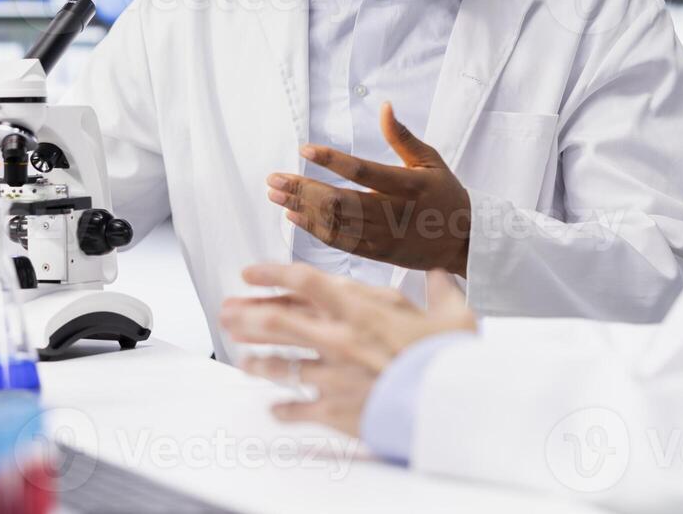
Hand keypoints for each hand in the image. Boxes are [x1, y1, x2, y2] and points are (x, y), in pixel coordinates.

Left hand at [220, 263, 475, 435]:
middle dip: (246, 316)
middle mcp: (338, 339)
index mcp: (361, 311)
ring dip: (256, 361)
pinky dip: (283, 409)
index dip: (271, 274)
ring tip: (243, 359)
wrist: (448, 406)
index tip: (250, 272)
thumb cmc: (449, 358)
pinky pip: (297, 409)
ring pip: (279, 366)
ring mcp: (332, 376)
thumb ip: (439, 290)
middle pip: (276, 323)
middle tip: (228, 313)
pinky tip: (274, 409)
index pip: (304, 282)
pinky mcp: (333, 410)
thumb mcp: (453, 314)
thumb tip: (439, 272)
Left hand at [267, 103, 471, 274]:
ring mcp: (383, 236)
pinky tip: (293, 216)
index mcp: (408, 186)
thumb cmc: (446, 194)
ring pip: (335, 223)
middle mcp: (393, 212)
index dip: (332, 160)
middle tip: (274, 178)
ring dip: (301, 208)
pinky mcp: (377, 253)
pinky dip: (314, 229)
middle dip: (303, 189)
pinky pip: (340, 242)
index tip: (304, 149)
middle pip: (340, 201)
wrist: (464, 241)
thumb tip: (384, 106)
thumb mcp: (430, 161)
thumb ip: (403, 137)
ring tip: (275, 194)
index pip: (363, 171)